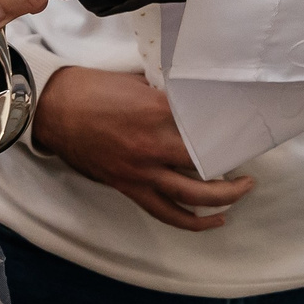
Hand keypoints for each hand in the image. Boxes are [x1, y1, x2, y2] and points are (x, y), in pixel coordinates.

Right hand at [34, 67, 253, 230]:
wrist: (52, 109)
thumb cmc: (91, 89)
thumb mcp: (136, 82)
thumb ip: (167, 96)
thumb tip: (194, 103)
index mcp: (156, 112)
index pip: (206, 126)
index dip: (231, 130)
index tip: (248, 129)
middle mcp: (152, 146)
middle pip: (207, 165)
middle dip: (234, 167)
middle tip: (250, 162)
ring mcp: (141, 171)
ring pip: (192, 196)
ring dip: (223, 198)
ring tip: (241, 192)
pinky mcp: (129, 187)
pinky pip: (165, 211)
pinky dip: (190, 221)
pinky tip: (209, 221)